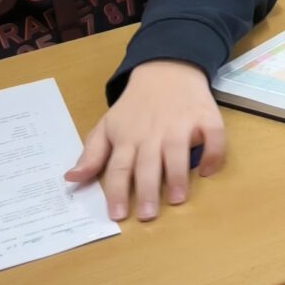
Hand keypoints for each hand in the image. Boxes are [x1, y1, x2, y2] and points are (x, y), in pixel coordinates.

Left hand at [68, 60, 225, 222]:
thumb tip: (71, 179)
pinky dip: (213, 153)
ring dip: (178, 175)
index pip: (119, 168)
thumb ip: (92, 154)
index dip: (117, 193)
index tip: (118, 215)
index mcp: (127, 138)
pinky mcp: (206, 117)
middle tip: (148, 215)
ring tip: (178, 198)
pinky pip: (213, 137)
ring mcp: (181, 125)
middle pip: (148, 165)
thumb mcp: (108, 125)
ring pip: (178, 152)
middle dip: (148, 190)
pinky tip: (208, 170)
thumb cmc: (136, 105)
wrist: (167, 68)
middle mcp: (153, 134)